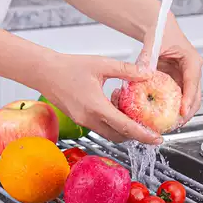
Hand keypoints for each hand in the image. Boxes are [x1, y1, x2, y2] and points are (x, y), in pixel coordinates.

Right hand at [37, 53, 161, 143]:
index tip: (157, 139)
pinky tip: (115, 104)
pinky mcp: (80, 120)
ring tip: (130, 109)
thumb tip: (147, 73)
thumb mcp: (102, 64)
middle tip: (149, 126)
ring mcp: (84, 121)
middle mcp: (89, 119)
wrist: (45, 73)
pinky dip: (112, 121)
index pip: (125, 127)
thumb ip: (127, 69)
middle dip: (136, 134)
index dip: (144, 134)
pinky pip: (101, 126)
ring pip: (110, 133)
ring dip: (123, 127)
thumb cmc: (69, 67)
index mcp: (96, 107)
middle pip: (119, 136)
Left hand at [139, 12, 202, 125]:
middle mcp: (192, 71)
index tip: (182, 112)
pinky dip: (173, 109)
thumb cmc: (161, 32)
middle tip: (174, 125)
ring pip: (189, 101)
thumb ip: (147, 57)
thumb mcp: (154, 43)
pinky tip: (163, 118)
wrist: (160, 29)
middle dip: (187, 113)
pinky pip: (178, 99)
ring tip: (168, 126)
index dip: (188, 99)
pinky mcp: (178, 83)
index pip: (193, 82)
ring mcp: (186, 79)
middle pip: (195, 97)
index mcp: (191, 61)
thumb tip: (140, 71)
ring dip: (181, 114)